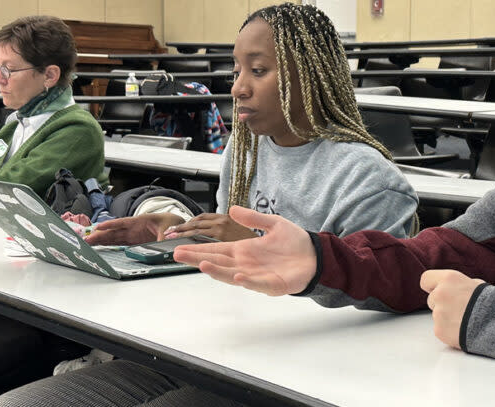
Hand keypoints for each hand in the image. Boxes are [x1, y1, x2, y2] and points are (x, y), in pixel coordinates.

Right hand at [85, 213, 183, 245]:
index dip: (111, 225)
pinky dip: (109, 244)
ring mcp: (132, 235)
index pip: (122, 223)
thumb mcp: (169, 229)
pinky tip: (100, 246)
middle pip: (114, 231)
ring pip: (114, 237)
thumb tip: (161, 243)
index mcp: (140, 221)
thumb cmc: (170, 223)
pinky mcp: (134, 241)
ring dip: (102, 240)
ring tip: (88, 243)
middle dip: (100, 235)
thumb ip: (163, 237)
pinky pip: (119, 243)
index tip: (99, 227)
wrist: (176, 225)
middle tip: (87, 239)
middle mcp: (133, 228)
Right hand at [173, 205, 315, 295]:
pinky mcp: (273, 284)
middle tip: (178, 255)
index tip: (180, 248)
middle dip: (198, 259)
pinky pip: (257, 284)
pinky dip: (248, 281)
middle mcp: (246, 264)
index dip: (199, 250)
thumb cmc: (295, 242)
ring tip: (201, 265)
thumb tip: (233, 209)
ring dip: (217, 271)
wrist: (316, 255)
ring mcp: (257, 276)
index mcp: (244, 250)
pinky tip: (238, 275)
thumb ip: (253, 219)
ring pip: (232, 275)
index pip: (216, 250)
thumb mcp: (273, 224)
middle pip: (217, 262)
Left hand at [420, 270, 484, 348]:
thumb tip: (452, 288)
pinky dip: (449, 331)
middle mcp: (439, 294)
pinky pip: (440, 329)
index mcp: (448, 279)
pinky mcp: (439, 330)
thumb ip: (458, 285)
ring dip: (446, 318)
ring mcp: (438, 313)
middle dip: (442, 304)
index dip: (431, 286)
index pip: (425, 279)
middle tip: (459, 309)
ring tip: (465, 320)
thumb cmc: (491, 302)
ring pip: (437, 315)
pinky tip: (463, 329)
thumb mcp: (475, 284)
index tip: (437, 290)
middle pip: (432, 299)